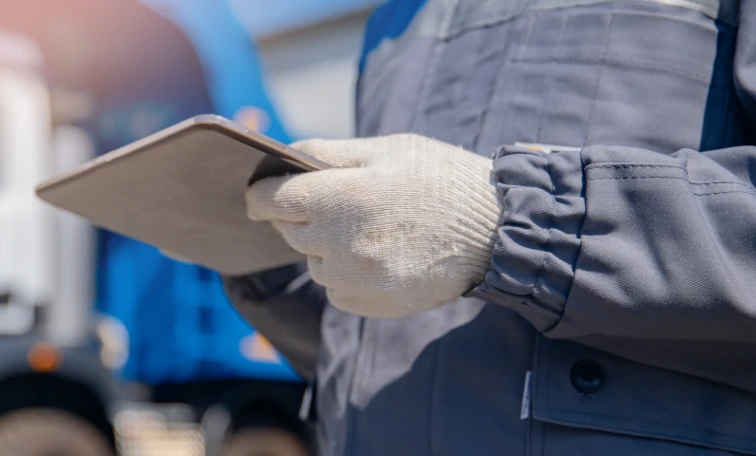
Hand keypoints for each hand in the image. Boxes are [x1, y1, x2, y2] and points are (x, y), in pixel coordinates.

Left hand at [246, 134, 500, 317]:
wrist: (494, 233)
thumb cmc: (438, 181)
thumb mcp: (386, 150)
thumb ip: (328, 153)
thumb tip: (282, 156)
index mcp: (338, 196)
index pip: (269, 200)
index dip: (261, 194)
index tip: (261, 194)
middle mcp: (336, 241)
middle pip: (289, 229)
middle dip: (302, 215)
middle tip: (342, 204)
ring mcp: (350, 277)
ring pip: (313, 260)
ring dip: (327, 246)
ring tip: (373, 230)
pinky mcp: (365, 303)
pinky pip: (334, 288)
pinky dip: (346, 274)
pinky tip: (382, 257)